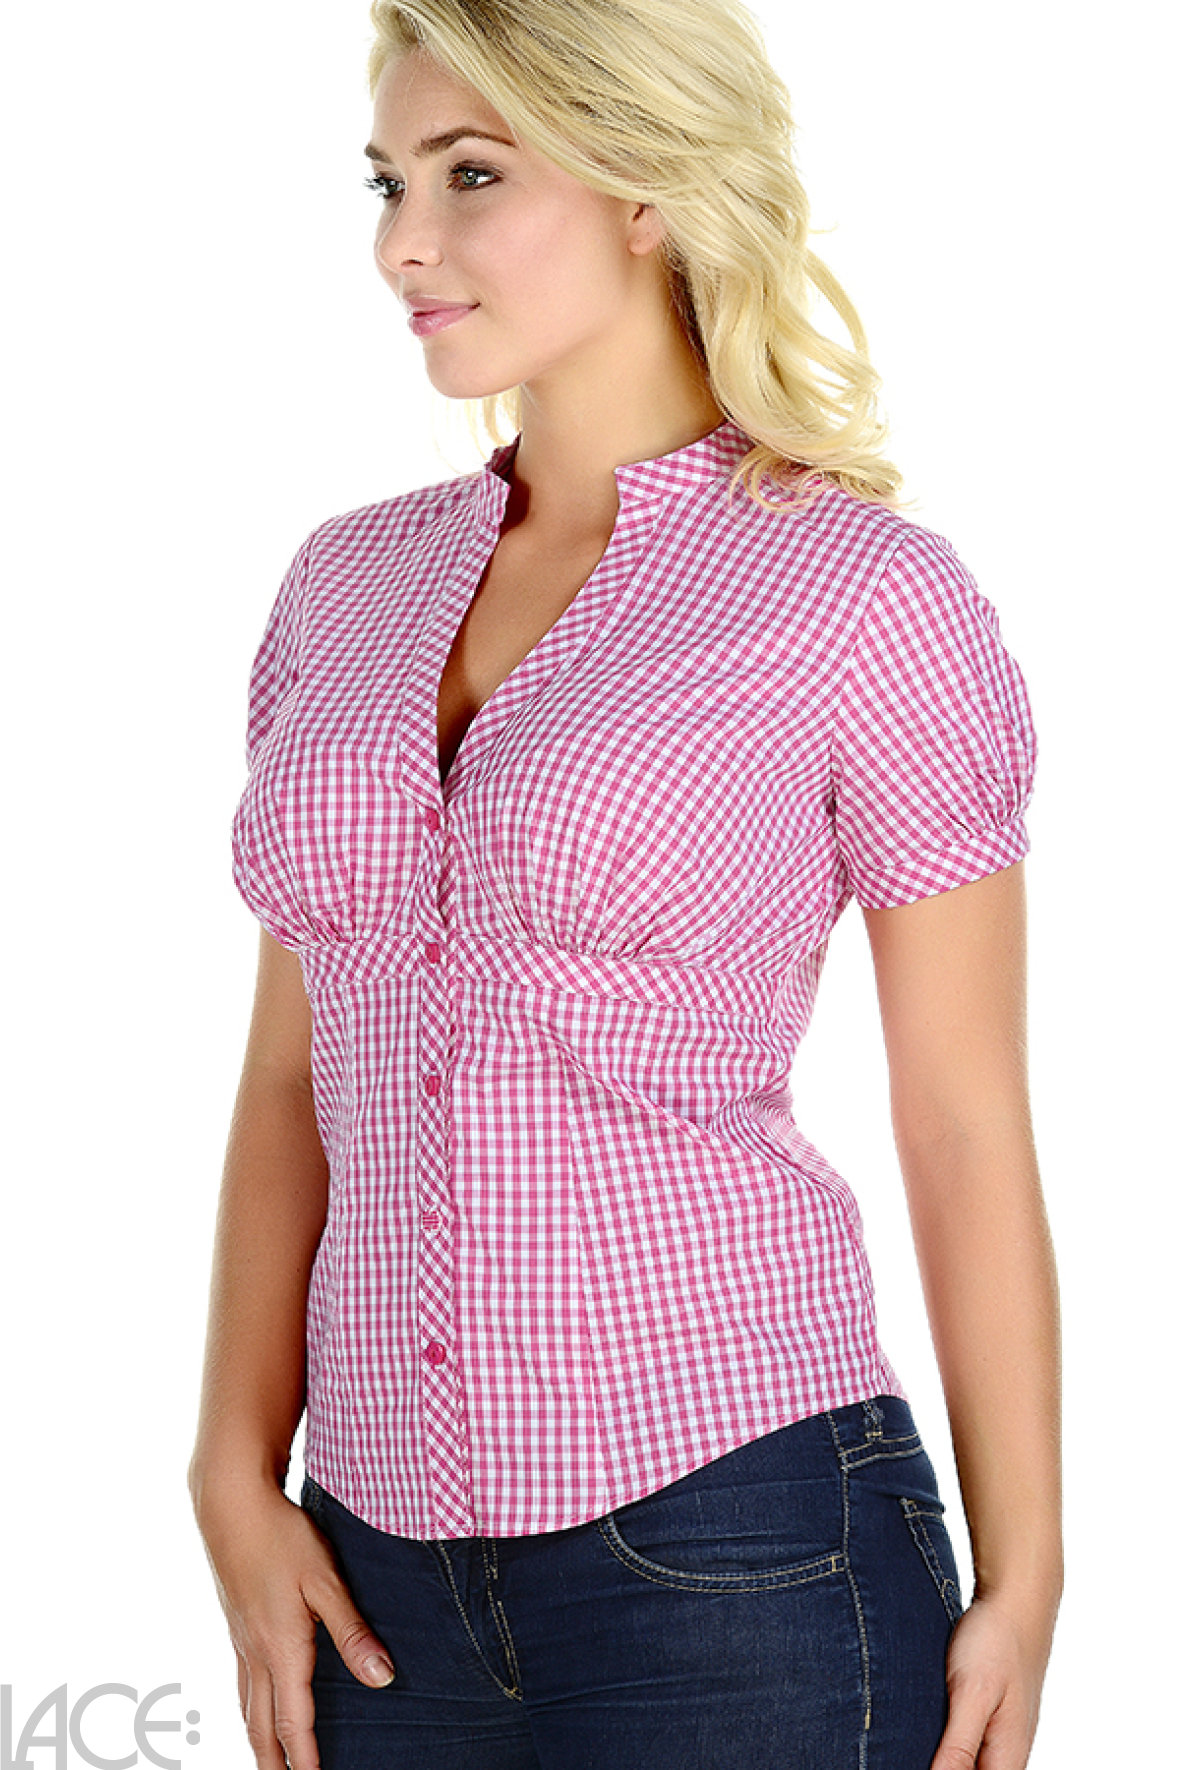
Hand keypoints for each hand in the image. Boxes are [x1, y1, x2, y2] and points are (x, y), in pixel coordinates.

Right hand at [192, 1477, 395, 1769]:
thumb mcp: (325, 1580)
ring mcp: (240, 1639)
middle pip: (262, 1727)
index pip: (294, 1723)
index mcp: (281, 1649)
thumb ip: (352, 1631)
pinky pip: (241, 1682)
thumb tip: (381, 1679)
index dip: (305, 1761)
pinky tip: (256, 1704)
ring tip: (269, 1762)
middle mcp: (255, 1653)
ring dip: (259, 1742)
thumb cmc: (281, 1537)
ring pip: (247, 1707)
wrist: (230, 1505)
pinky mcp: (235, 1622)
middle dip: (274, 1765)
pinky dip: (249, 1709)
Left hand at [931, 1589, 1057, 1769]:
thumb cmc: (996, 1642)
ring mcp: (1002, 1734)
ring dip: (943, 1758)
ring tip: (913, 1737)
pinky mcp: (991, 1716)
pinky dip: (947, 1742)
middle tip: (904, 1747)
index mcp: (1008, 1757)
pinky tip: (925, 1727)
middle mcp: (1009, 1753)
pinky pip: (969, 1745)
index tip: (914, 1758)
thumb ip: (958, 1747)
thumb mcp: (972, 1694)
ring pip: (971, 1763)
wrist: (1016, 1598)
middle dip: (942, 1765)